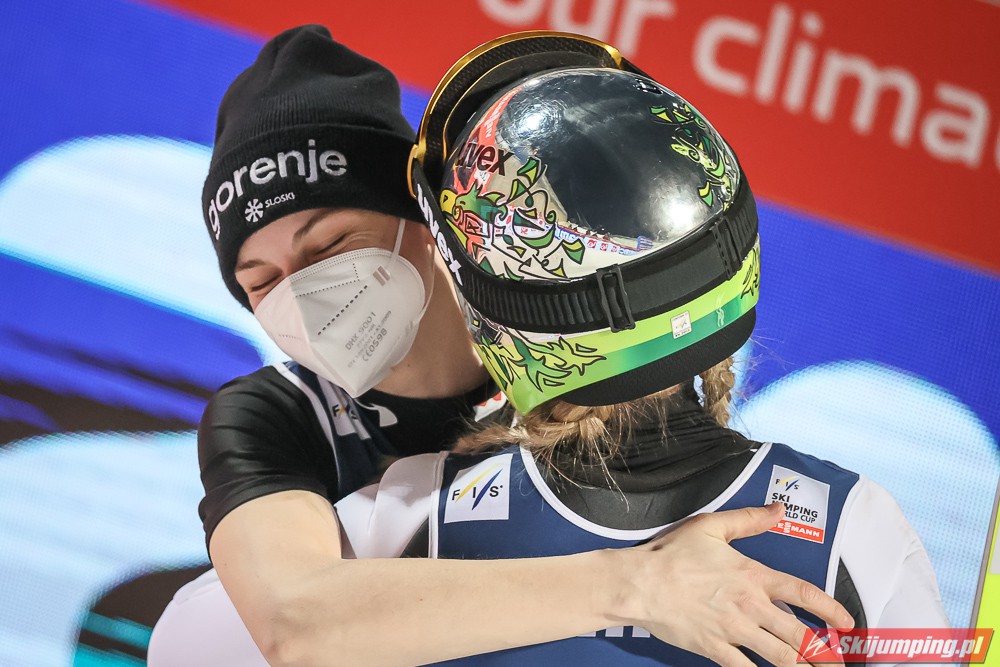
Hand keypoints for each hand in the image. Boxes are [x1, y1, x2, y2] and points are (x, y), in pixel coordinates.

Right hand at [619, 502, 851, 666]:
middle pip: (799, 635)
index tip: (847, 623)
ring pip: (780, 657)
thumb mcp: (711, 527)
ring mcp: (733, 630)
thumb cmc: (672, 554)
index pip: (803, 593)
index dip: (830, 610)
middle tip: (841, 664)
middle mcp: (750, 605)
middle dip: (825, 654)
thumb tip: (778, 510)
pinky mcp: (715, 648)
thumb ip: (749, 519)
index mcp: (753, 575)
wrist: (640, 583)